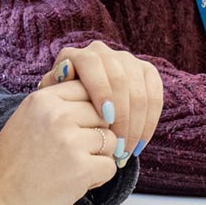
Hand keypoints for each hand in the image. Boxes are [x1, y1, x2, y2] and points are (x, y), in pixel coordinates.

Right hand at [0, 81, 116, 204]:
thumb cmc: (10, 168)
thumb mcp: (26, 121)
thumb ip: (57, 107)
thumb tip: (97, 99)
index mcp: (43, 99)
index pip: (89, 89)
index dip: (90, 112)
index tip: (77, 130)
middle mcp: (57, 114)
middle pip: (104, 115)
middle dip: (97, 136)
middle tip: (73, 155)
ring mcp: (70, 141)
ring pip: (111, 140)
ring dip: (99, 158)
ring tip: (72, 169)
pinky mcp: (81, 168)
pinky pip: (111, 167)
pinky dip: (98, 179)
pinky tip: (74, 184)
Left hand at [38, 41, 164, 167]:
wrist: (76, 113)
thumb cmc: (59, 113)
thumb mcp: (50, 104)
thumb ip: (52, 91)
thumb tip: (65, 72)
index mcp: (78, 56)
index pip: (93, 65)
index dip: (101, 90)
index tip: (106, 119)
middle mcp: (103, 52)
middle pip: (120, 79)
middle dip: (122, 116)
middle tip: (117, 146)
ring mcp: (127, 60)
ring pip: (140, 91)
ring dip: (136, 125)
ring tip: (126, 151)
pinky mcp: (146, 72)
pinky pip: (155, 96)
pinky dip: (149, 122)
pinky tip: (139, 144)